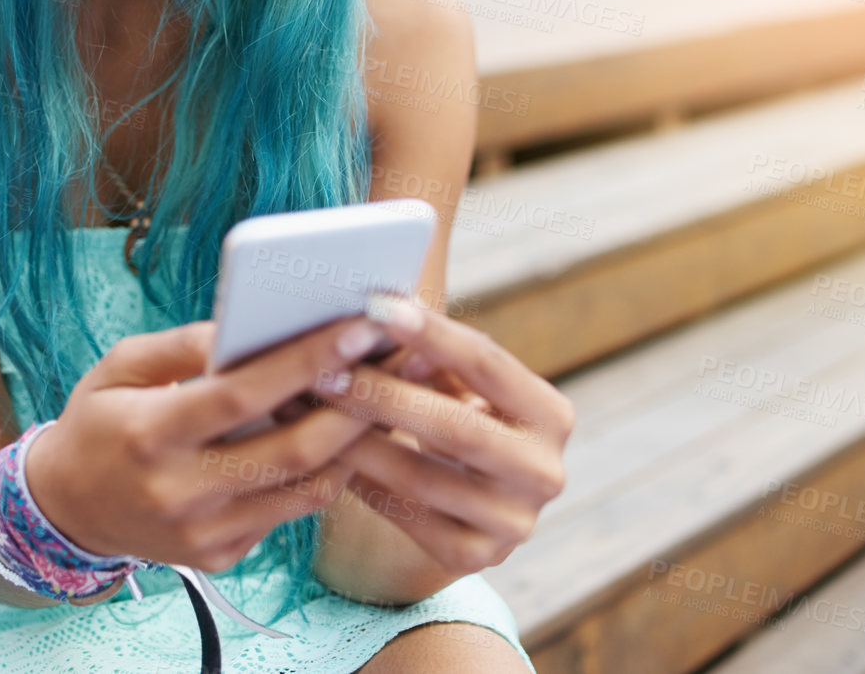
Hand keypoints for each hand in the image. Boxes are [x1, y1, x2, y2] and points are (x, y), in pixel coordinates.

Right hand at [23, 315, 387, 572]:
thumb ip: (184, 344)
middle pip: (292, 451)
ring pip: (306, 488)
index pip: (243, 396)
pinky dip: (321, 472)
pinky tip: (342, 435)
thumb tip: (249, 322)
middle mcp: (178, 493)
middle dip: (355, 404)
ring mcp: (204, 534)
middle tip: (398, 362)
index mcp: (149, 435)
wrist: (67, 509)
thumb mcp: (122, 366)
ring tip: (385, 393)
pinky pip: (291, 511)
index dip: (306, 361)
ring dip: (352, 441)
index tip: (358, 328)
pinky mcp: (222, 556)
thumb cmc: (101, 421)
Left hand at [315, 301, 574, 574]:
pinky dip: (361, 481)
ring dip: (357, 441)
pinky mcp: (474, 556)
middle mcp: (545, 474)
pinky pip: (404, 516)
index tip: (378, 307)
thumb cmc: (464, 414)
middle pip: (455, 428)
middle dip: (384, 396)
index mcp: (553, 416)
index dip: (433, 335)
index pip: (488, 365)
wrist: (480, 498)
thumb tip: (389, 328)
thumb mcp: (465, 384)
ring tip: (311, 411)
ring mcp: (513, 523)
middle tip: (325, 371)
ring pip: (420, 478)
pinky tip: (325, 454)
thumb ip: (436, 359)